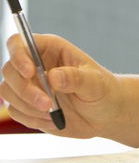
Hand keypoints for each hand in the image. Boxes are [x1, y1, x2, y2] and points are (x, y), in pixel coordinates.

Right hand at [1, 33, 138, 144]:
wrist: (105, 114)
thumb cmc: (104, 91)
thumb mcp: (96, 83)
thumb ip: (76, 78)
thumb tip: (53, 76)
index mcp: (52, 49)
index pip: (20, 42)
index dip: (19, 55)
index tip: (29, 72)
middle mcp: (36, 64)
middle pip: (9, 69)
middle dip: (24, 89)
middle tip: (47, 103)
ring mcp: (29, 85)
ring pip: (7, 91)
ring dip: (27, 105)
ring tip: (53, 113)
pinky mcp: (26, 104)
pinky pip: (14, 110)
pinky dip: (30, 118)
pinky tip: (52, 120)